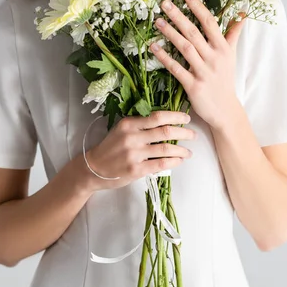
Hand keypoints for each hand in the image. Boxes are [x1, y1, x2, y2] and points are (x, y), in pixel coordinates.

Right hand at [83, 111, 197, 191]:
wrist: (94, 168)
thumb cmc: (111, 148)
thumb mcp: (122, 130)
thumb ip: (140, 125)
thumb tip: (166, 122)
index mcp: (129, 124)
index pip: (158, 116)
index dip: (176, 116)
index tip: (187, 118)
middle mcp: (132, 137)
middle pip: (166, 131)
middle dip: (184, 133)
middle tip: (193, 135)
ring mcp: (134, 154)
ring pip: (166, 148)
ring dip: (182, 150)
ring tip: (189, 152)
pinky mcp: (136, 169)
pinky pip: (161, 164)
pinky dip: (174, 162)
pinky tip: (179, 161)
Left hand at [150, 0, 246, 130]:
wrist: (225, 110)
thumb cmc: (225, 80)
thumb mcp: (231, 56)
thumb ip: (233, 34)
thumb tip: (242, 15)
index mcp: (223, 48)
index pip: (210, 23)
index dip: (198, 7)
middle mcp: (214, 58)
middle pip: (194, 32)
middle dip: (179, 16)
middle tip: (165, 3)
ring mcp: (204, 72)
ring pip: (185, 48)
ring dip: (170, 33)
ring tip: (157, 21)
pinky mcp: (193, 86)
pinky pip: (176, 69)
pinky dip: (164, 58)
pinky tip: (153, 47)